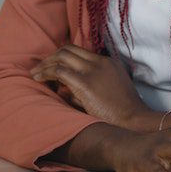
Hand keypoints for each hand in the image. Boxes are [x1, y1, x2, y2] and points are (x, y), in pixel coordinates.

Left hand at [32, 45, 152, 128]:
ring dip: (45, 64)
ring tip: (35, 74)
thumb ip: (89, 85)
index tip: (51, 65)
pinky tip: (38, 79)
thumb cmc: (123, 113)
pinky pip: (59, 71)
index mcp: (108, 62)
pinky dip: (46, 73)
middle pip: (68, 49)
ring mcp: (93, 71)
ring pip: (61, 56)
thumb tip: (63, 88)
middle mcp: (100, 62)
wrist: (136, 122)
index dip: (61, 56)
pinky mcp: (85, 83)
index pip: (79, 51)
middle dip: (50, 57)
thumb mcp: (109, 91)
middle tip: (39, 68)